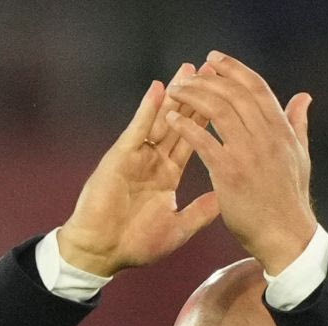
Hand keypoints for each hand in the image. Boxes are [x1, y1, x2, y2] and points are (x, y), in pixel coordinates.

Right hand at [58, 64, 218, 277]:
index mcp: (167, 175)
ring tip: (187, 70)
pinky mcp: (119, 159)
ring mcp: (135, 157)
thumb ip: (201, 212)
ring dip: (173, 95)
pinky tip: (158, 90)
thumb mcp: (178, 229)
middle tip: (210, 70)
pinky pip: (136, 130)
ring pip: (158, 120)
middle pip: (178, 122)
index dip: (208, 118)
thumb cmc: (136, 245)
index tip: (225, 97)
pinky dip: (146, 111)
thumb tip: (225, 197)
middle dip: (195, 96)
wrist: (102, 253)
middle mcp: (153, 161)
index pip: (192, 139)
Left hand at [165, 51, 317, 274]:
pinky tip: (172, 119)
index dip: (234, 69)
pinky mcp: (230, 172)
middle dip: (207, 79)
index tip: (214, 59)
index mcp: (281, 130)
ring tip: (175, 93)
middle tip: (188, 74)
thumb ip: (297, 124)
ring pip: (218, 110)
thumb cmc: (290, 199)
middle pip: (234, 93)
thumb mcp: (300, 156)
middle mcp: (266, 136)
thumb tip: (303, 97)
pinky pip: (203, 141)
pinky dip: (186, 126)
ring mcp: (248, 153)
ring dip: (193, 96)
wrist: (285, 236)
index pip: (256, 88)